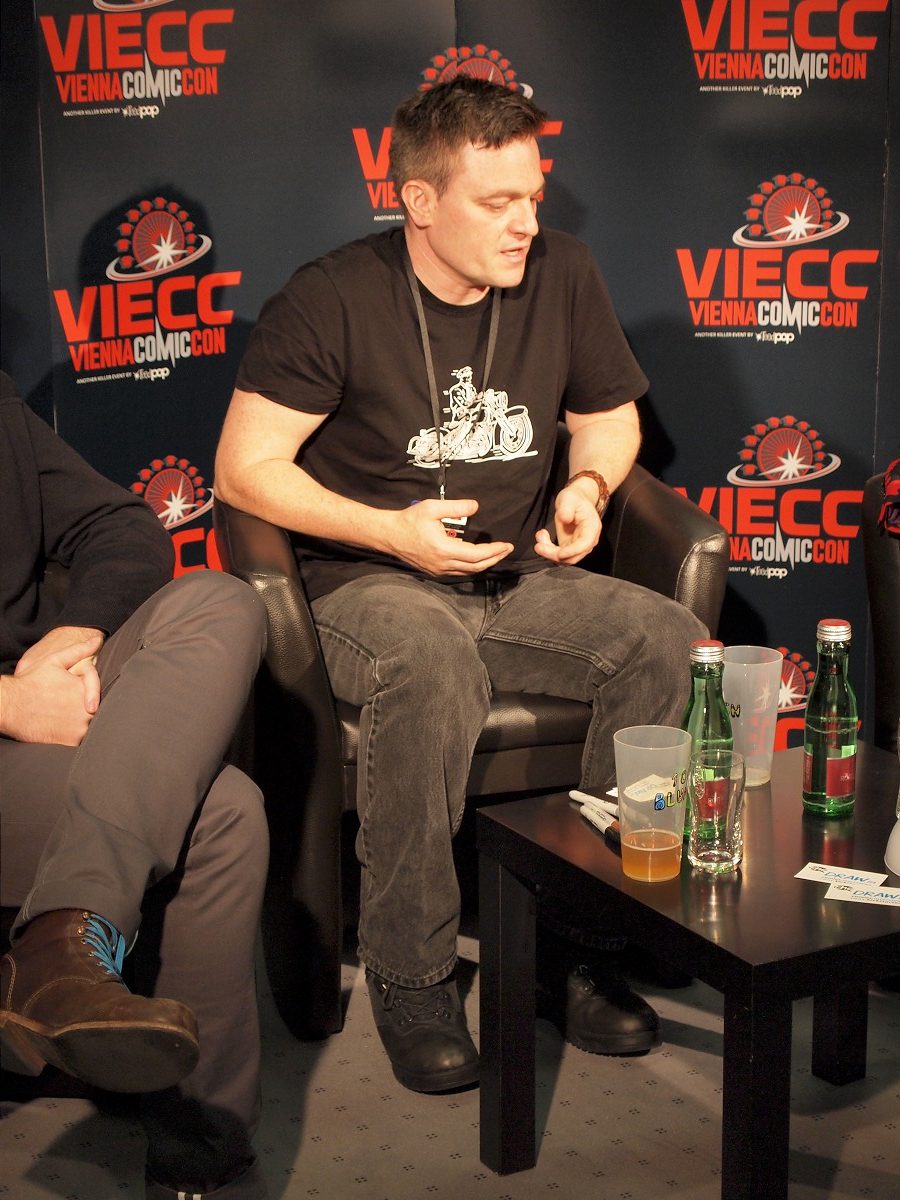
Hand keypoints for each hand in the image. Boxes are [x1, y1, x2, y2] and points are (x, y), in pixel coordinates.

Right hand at [3, 628, 104, 744]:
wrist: (10, 706)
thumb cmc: (31, 682)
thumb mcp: (55, 661)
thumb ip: (79, 650)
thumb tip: (96, 640)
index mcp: (86, 689)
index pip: (100, 695)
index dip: (93, 696)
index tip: (86, 698)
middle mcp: (87, 709)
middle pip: (98, 712)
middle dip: (89, 711)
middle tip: (72, 710)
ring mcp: (80, 727)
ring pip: (91, 728)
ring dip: (84, 725)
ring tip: (67, 719)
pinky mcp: (71, 742)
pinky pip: (81, 742)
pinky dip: (76, 738)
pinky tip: (63, 730)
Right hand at [386, 499, 513, 575]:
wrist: (389, 535)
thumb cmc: (409, 520)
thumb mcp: (433, 508)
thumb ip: (456, 507)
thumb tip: (476, 506)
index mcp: (444, 549)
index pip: (477, 555)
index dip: (494, 551)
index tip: (506, 545)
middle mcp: (443, 564)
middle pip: (476, 566)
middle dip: (494, 558)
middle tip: (506, 550)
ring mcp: (438, 570)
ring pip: (468, 571)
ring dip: (484, 564)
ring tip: (496, 554)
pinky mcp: (434, 571)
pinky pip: (458, 572)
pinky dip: (471, 566)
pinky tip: (477, 559)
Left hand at [534, 480, 601, 564]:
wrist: (576, 500)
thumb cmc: (574, 499)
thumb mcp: (569, 499)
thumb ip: (566, 508)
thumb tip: (565, 518)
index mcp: (592, 528)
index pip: (584, 545)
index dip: (571, 551)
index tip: (558, 553)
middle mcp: (587, 541)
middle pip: (573, 557)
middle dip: (554, 554)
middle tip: (538, 546)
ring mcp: (578, 546)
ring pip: (564, 559)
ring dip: (548, 552)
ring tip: (540, 535)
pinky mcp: (569, 547)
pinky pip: (558, 554)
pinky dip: (548, 549)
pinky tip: (542, 536)